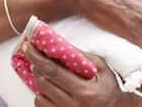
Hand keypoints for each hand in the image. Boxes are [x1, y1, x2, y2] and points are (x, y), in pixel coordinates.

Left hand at [25, 42, 141, 106]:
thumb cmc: (114, 85)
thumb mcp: (102, 67)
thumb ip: (79, 56)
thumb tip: (55, 42)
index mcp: (86, 92)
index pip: (52, 72)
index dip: (36, 57)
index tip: (27, 46)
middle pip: (43, 85)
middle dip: (36, 68)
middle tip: (36, 57)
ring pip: (40, 99)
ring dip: (39, 84)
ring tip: (47, 76)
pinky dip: (43, 97)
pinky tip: (52, 90)